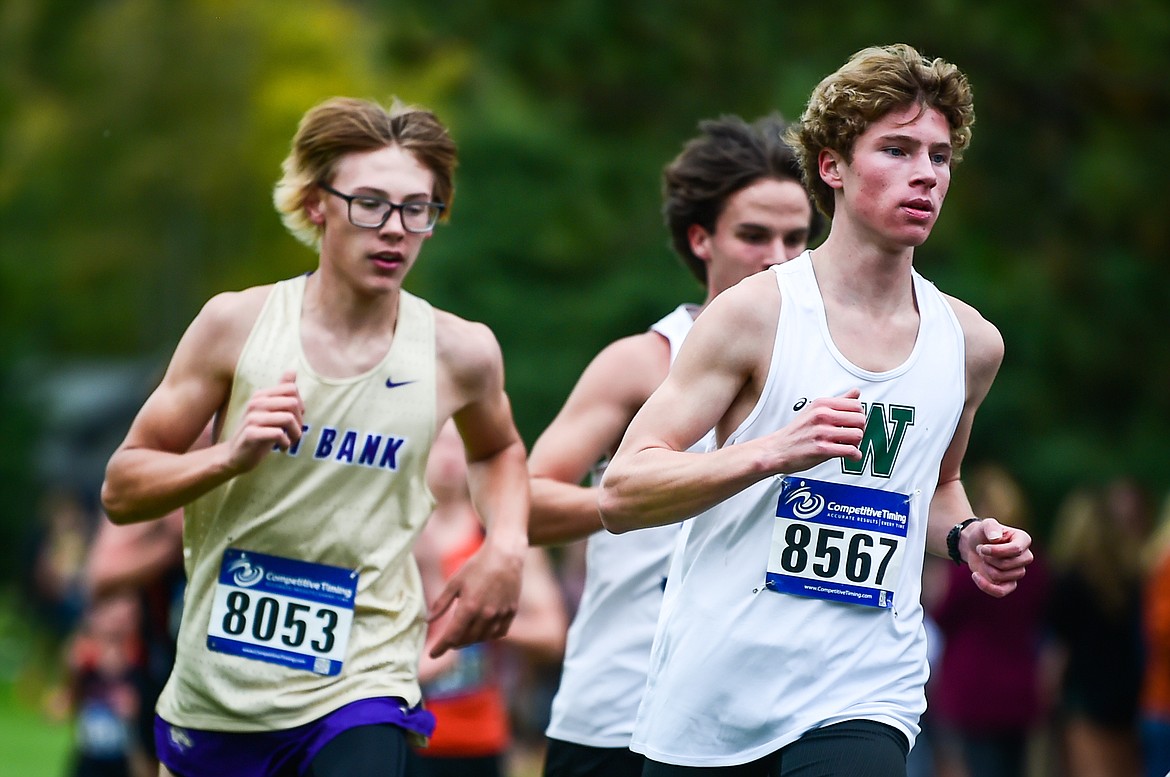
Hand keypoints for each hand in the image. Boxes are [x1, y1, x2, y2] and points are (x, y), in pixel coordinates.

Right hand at [226, 370, 303, 472]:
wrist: (235, 456)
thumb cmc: (259, 432)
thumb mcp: (271, 411)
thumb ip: (281, 392)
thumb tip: (292, 370)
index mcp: (261, 395)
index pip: (292, 389)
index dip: (300, 405)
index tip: (296, 418)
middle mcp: (255, 403)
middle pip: (293, 403)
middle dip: (300, 421)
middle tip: (295, 433)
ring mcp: (251, 418)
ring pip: (288, 418)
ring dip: (296, 434)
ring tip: (291, 442)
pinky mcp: (251, 434)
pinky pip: (278, 433)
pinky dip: (286, 443)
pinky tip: (283, 448)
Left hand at [426, 539, 523, 657]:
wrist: (505, 555)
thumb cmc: (477, 565)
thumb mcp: (455, 582)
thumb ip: (441, 603)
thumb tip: (428, 620)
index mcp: (469, 607)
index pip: (452, 636)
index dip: (441, 647)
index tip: (432, 654)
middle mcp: (486, 615)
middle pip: (467, 640)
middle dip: (454, 643)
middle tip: (448, 640)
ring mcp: (500, 615)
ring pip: (483, 638)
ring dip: (471, 640)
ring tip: (463, 634)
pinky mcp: (511, 612)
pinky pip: (499, 633)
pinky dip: (488, 636)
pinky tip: (482, 630)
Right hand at [765, 388, 865, 472]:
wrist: (777, 450)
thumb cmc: (796, 432)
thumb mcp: (814, 410)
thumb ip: (838, 402)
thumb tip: (856, 392)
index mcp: (821, 404)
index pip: (856, 405)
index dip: (859, 416)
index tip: (853, 424)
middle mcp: (822, 415)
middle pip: (860, 419)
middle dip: (860, 430)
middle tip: (852, 436)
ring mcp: (821, 432)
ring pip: (858, 435)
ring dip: (857, 443)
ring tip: (849, 446)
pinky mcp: (821, 449)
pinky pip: (850, 450)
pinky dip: (855, 455)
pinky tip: (850, 456)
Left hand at [964, 517, 1032, 596]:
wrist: (973, 545)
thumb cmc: (983, 533)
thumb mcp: (985, 524)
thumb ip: (991, 527)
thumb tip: (996, 538)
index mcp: (1023, 540)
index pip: (1016, 550)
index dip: (996, 551)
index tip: (981, 547)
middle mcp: (1025, 557)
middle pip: (1008, 565)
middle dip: (989, 559)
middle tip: (982, 551)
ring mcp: (1018, 571)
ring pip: (1001, 577)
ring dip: (986, 568)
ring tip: (983, 559)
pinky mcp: (1008, 584)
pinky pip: (1001, 592)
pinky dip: (986, 586)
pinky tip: (975, 575)